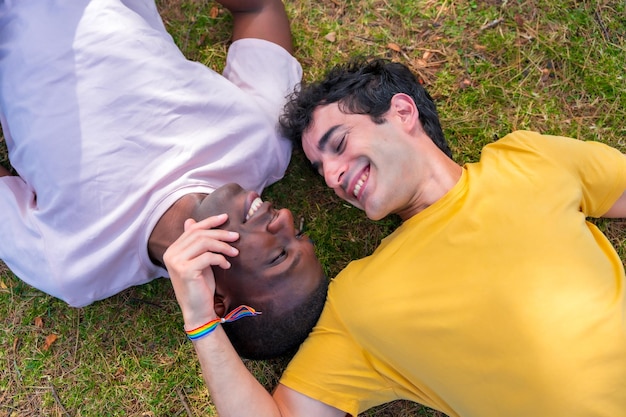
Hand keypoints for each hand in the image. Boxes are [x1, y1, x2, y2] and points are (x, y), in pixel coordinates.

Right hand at [163, 214, 238, 328]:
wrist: (197, 311)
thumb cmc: (200, 286)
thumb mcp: (199, 261)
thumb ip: (195, 244)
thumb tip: (190, 220)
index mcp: (172, 250)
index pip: (192, 229)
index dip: (210, 221)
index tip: (225, 217)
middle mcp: (170, 254)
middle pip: (199, 234)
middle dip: (220, 234)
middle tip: (236, 237)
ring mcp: (176, 262)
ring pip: (204, 243)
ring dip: (223, 246)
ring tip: (235, 252)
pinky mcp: (185, 270)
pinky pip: (208, 256)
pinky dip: (221, 259)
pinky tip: (227, 266)